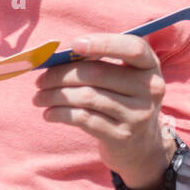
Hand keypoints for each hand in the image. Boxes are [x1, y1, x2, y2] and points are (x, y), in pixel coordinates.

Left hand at [33, 32, 172, 188]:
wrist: (141, 146)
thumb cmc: (123, 100)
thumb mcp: (125, 78)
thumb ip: (101, 62)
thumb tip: (57, 58)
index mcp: (150, 65)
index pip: (133, 47)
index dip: (103, 43)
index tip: (74, 44)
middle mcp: (150, 88)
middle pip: (98, 73)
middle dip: (62, 75)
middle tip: (40, 80)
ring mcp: (138, 114)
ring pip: (87, 97)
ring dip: (55, 95)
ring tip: (39, 98)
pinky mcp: (122, 136)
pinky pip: (84, 119)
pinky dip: (60, 113)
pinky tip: (49, 113)